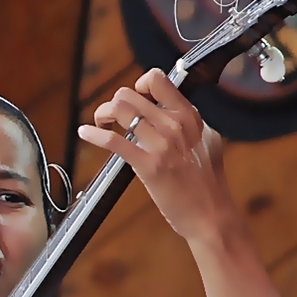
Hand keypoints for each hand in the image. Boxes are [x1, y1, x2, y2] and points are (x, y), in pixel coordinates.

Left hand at [78, 69, 241, 244]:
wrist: (211, 216)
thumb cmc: (207, 184)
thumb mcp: (206, 143)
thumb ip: (189, 125)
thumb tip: (171, 112)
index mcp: (189, 117)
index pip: (157, 80)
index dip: (138, 84)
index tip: (134, 98)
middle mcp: (175, 125)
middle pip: (128, 94)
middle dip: (113, 104)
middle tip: (110, 119)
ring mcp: (162, 144)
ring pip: (119, 108)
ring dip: (102, 115)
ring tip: (100, 125)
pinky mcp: (148, 165)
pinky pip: (112, 140)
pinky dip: (93, 135)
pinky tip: (84, 133)